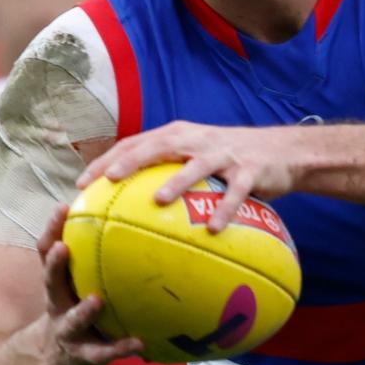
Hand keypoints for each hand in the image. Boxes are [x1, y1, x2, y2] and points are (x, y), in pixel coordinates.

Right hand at [36, 205, 141, 364]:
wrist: (54, 355)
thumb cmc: (73, 305)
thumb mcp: (74, 281)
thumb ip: (93, 253)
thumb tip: (128, 213)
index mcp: (58, 282)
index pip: (48, 251)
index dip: (52, 229)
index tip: (63, 208)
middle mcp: (58, 304)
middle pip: (50, 282)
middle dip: (55, 264)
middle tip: (62, 247)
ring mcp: (68, 330)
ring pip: (72, 320)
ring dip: (83, 310)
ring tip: (96, 301)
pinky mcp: (84, 354)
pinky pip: (103, 351)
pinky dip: (120, 347)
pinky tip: (139, 343)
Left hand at [76, 121, 295, 232]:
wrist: (283, 151)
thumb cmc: (230, 159)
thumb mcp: (196, 155)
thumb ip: (166, 170)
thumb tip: (124, 206)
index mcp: (181, 135)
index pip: (137, 142)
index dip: (108, 159)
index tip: (81, 182)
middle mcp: (199, 140)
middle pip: (160, 145)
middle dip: (132, 160)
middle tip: (108, 180)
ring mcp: (225, 154)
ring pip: (197, 165)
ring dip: (177, 181)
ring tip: (158, 201)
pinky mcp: (250, 170)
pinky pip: (236, 191)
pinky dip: (225, 208)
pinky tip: (213, 228)